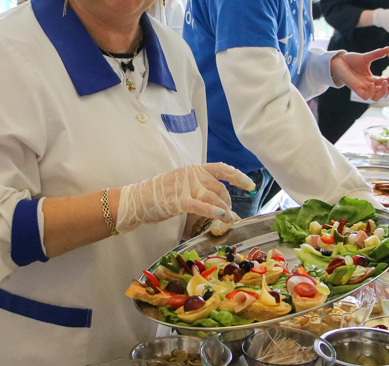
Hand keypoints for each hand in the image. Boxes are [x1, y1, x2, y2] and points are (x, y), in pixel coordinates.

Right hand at [116, 163, 253, 233]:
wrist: (137, 200)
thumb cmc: (159, 195)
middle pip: (220, 188)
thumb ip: (198, 187)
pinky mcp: (179, 200)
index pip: (222, 168)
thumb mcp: (181, 184)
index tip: (251, 185)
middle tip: (229, 214)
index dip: (238, 176)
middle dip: (229, 202)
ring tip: (229, 220)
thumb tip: (218, 200)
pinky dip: (213, 211)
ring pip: (214, 198)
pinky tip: (221, 216)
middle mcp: (192, 175)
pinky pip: (201, 206)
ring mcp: (186, 187)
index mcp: (194, 169)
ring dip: (225, 211)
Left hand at [330, 48, 388, 101]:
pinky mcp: (356, 90)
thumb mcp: (367, 57)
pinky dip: (372, 92)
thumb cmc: (350, 60)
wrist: (338, 61)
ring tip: (386, 81)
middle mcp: (368, 86)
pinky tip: (373, 83)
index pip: (387, 82)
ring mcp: (362, 88)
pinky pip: (366, 97)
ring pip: (377, 97)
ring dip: (384, 91)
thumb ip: (377, 54)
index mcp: (372, 79)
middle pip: (384, 92)